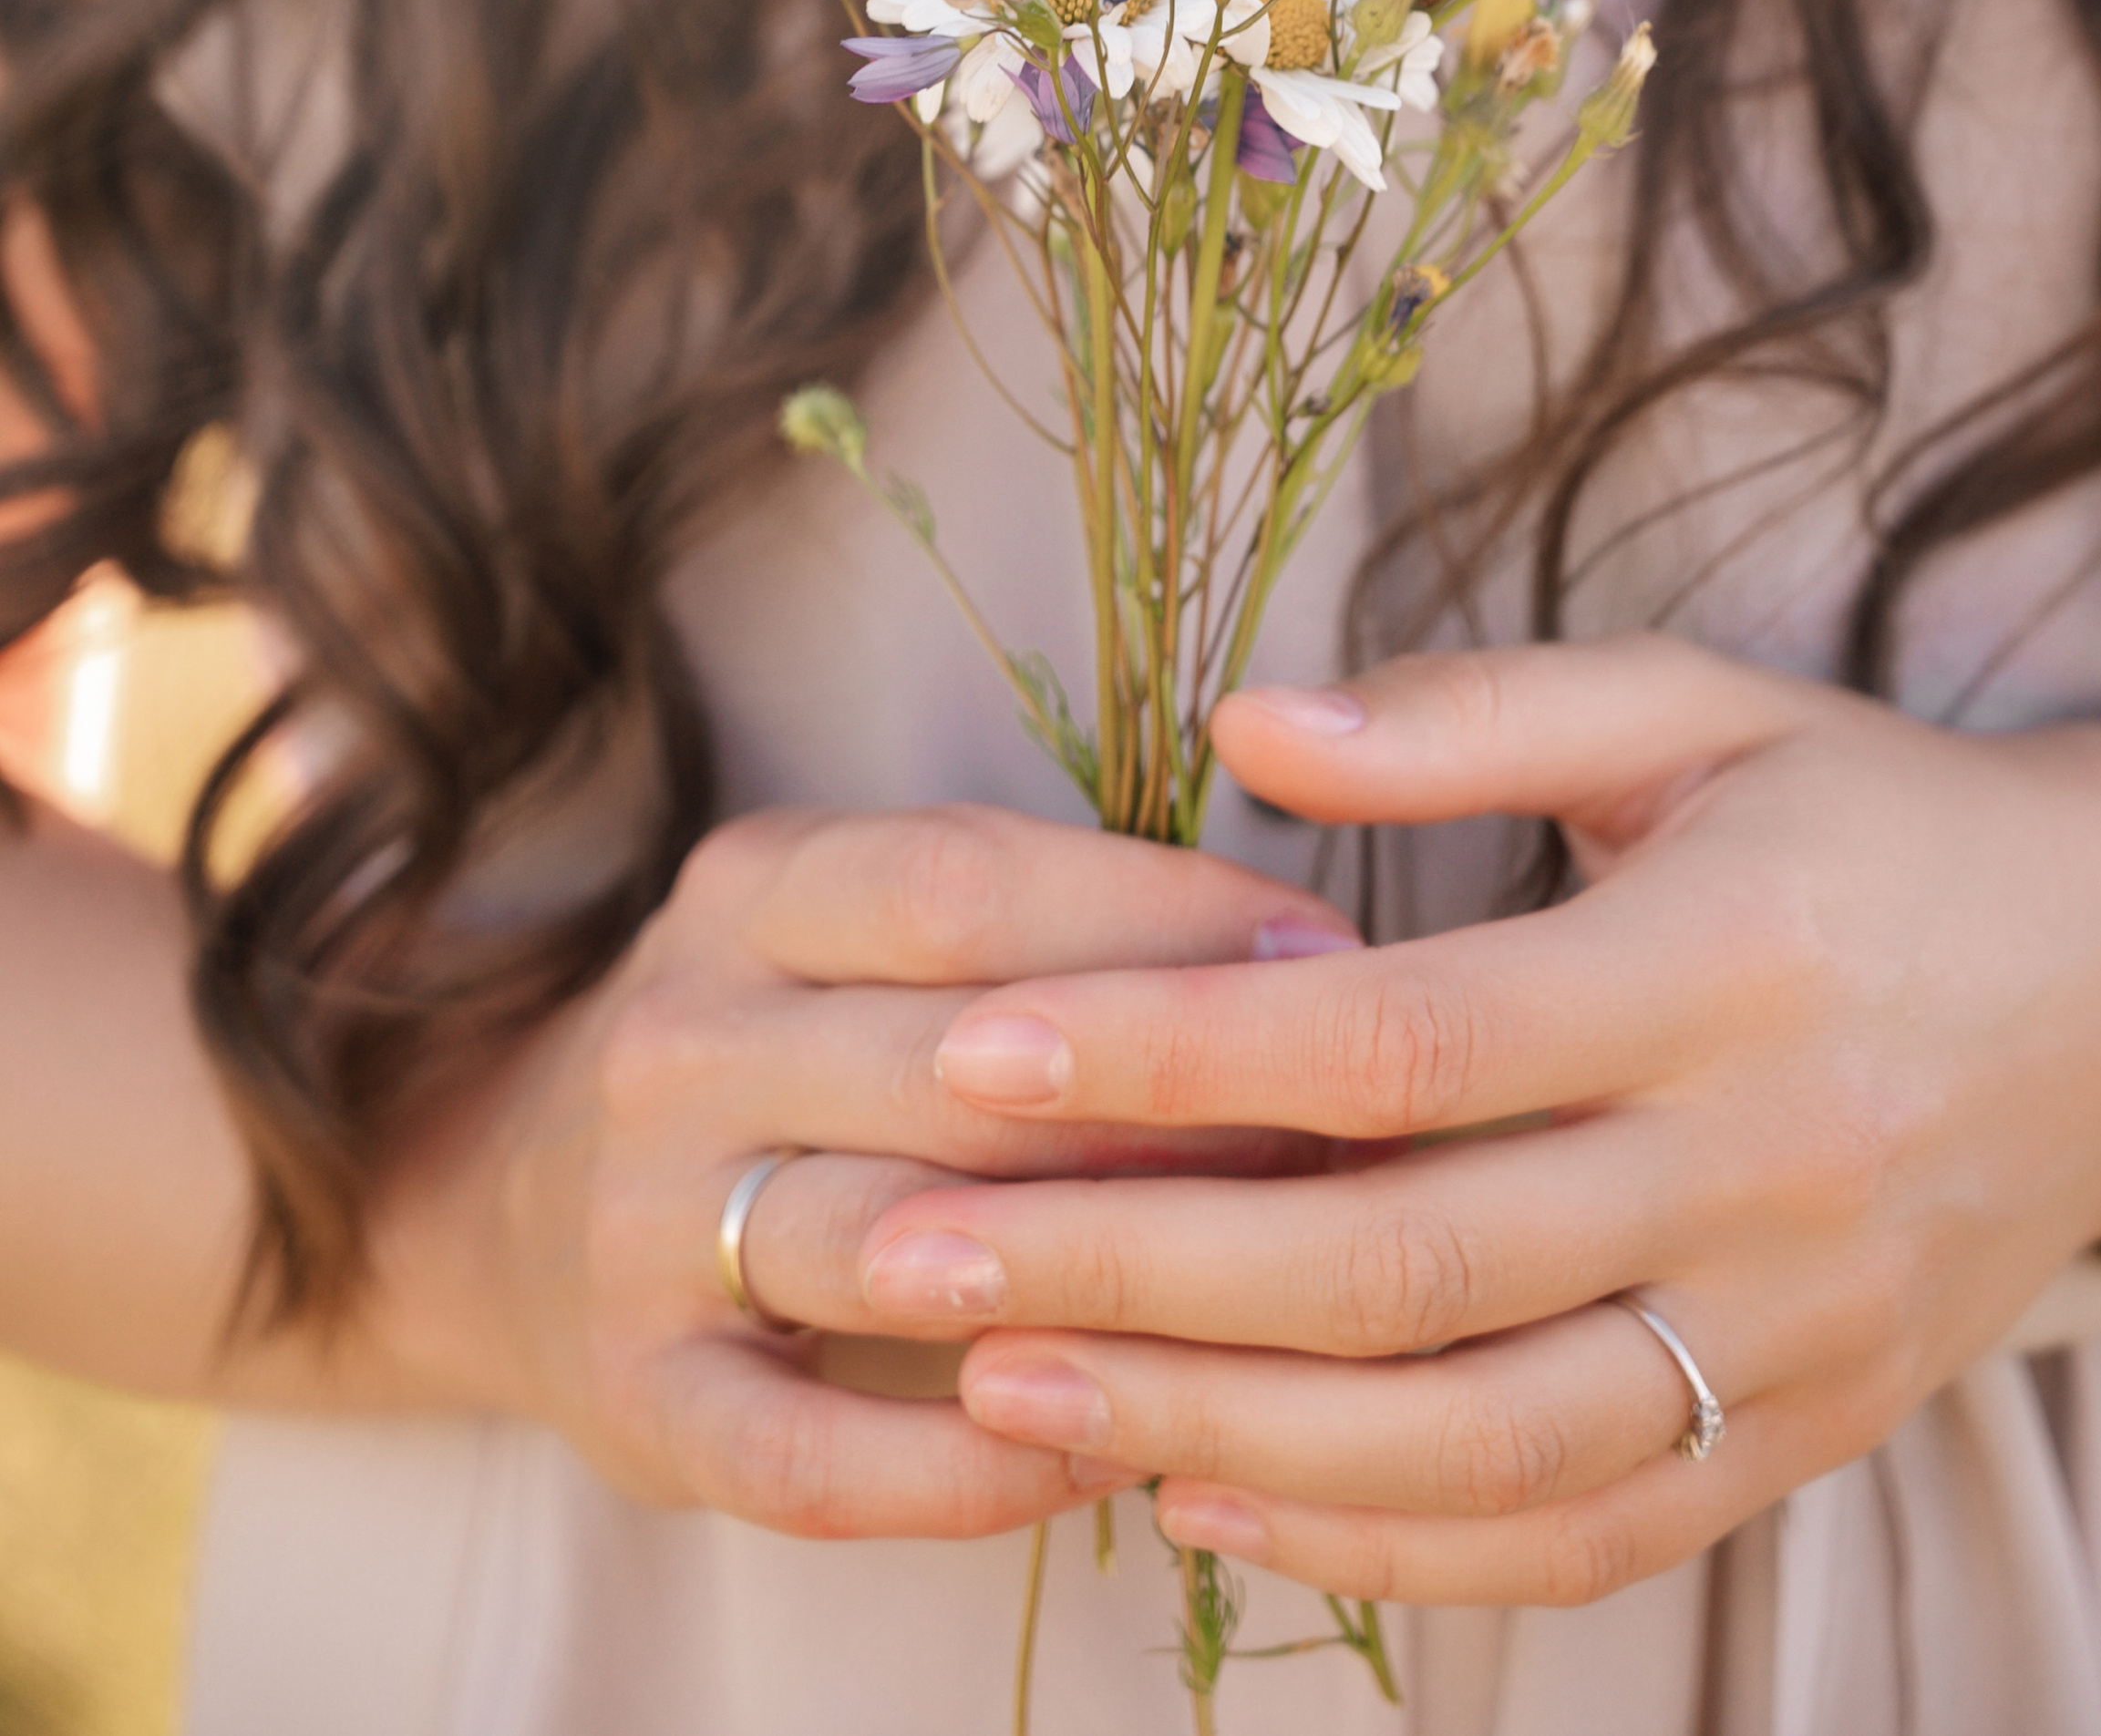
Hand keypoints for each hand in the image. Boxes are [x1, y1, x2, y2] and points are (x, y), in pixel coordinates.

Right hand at [365, 802, 1354, 1540]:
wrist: (497, 1201)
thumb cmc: (782, 1044)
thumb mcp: (864, 928)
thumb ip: (1043, 927)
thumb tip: (1312, 964)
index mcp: (753, 886)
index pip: (970, 884)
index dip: (1161, 919)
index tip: (1328, 965)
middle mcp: (680, 1039)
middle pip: (958, 1067)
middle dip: (1176, 1102)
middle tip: (1353, 1140)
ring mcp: (641, 1228)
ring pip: (903, 1248)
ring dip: (1105, 1277)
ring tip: (1280, 1297)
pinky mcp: (641, 1406)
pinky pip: (823, 1458)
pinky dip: (978, 1466)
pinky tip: (1117, 1449)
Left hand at [844, 640, 2100, 1605]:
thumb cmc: (1873, 816)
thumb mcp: (1697, 709)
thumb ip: (1464, 715)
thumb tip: (1235, 727)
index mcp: (1721, 962)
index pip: (1402, 1043)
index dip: (1175, 1055)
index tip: (977, 1045)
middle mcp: (1763, 1167)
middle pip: (1408, 1267)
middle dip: (1134, 1274)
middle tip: (911, 1258)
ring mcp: (1795, 1329)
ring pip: (1477, 1440)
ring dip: (1224, 1436)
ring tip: (1008, 1397)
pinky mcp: (1808, 1430)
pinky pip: (1581, 1532)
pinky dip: (1388, 1544)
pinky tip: (1210, 1495)